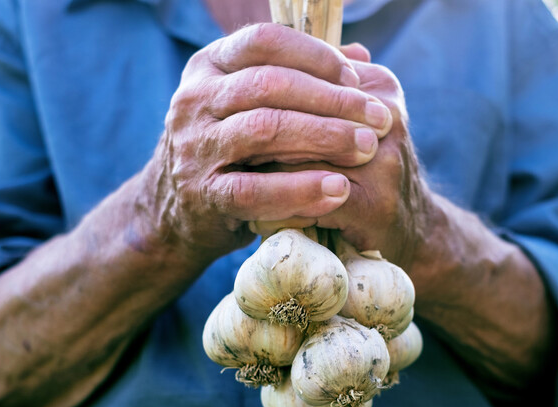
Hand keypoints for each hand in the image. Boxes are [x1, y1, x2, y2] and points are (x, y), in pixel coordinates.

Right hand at [141, 24, 392, 266]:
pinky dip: (299, 190)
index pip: (265, 42)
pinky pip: (253, 191)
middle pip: (269, 84)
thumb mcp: (255, 107)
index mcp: (209, 66)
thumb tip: (361, 57)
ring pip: (264, 130)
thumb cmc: (234, 153)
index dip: (316, 56)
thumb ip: (301, 80)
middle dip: (332, 101)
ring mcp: (194, 147)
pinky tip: (337, 191)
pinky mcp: (201, 195)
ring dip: (323, 138)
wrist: (179, 213)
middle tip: (379, 120)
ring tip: (366, 150)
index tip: (357, 80)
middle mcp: (194, 99)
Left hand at [252, 45, 434, 270]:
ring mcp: (382, 161)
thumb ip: (320, 94)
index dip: (265, 98)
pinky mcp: (374, 204)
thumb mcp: (351, 126)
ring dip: (264, 172)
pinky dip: (282, 207)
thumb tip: (263, 60)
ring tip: (242, 184)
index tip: (236, 117)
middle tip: (230, 152)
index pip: (304, 77)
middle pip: (297, 111)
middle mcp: (385, 116)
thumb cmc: (367, 175)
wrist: (412, 233)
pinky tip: (261, 218)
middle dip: (259, 134)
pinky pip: (309, 197)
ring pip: (299, 155)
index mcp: (378, 87)